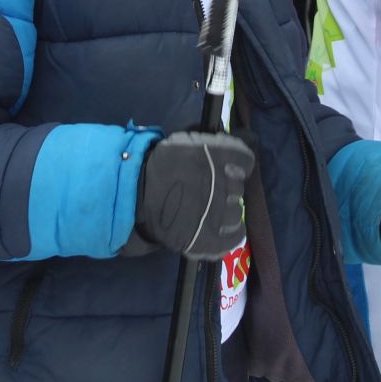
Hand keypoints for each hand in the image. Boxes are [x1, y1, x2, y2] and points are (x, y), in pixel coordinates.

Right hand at [136, 132, 254, 259]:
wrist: (135, 197)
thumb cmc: (158, 167)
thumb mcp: (183, 143)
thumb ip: (207, 143)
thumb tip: (226, 141)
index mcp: (218, 158)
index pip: (245, 160)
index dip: (238, 165)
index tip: (229, 169)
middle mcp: (223, 185)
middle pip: (238, 188)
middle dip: (227, 188)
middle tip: (210, 190)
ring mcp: (219, 214)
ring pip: (236, 212)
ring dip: (227, 210)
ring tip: (212, 211)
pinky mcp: (211, 240)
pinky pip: (234, 237)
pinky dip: (232, 233)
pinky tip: (221, 229)